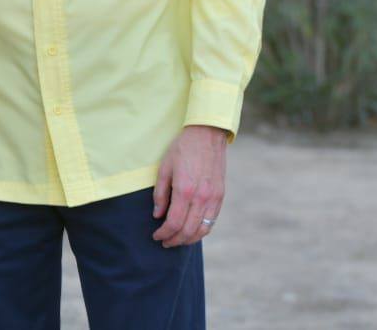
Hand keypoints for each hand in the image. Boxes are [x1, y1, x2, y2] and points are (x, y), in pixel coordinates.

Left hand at [152, 124, 227, 246]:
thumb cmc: (182, 148)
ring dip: (189, 239)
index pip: (173, 222)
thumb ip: (160, 194)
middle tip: (164, 242)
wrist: (207, 134)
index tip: (156, 235)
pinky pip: (212, 220)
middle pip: (187, 230)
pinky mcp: (220, 196)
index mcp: (184, 190)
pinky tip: (192, 230)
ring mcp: (213, 198)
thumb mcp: (164, 168)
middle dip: (174, 240)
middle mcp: (201, 197)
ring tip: (177, 240)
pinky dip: (202, 230)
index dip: (163, 233)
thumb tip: (157, 215)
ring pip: (202, 230)